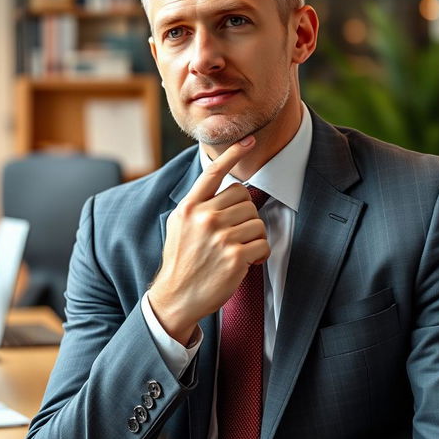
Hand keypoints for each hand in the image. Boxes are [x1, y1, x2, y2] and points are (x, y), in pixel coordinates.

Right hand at [148, 136, 270, 344]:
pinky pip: (263, 244)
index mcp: (189, 207)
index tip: (249, 140)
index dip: (233, 154)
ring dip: (253, 237)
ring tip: (238, 250)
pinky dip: (260, 255)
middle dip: (245, 215)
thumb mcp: (178, 226)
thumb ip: (197, 206)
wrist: (175, 298)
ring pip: (257, 220)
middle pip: (245, 197)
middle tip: (235, 234)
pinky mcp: (235, 256)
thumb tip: (222, 188)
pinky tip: (245, 263)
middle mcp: (204, 217)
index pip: (213, 173)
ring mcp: (220, 236)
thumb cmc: (181, 262)